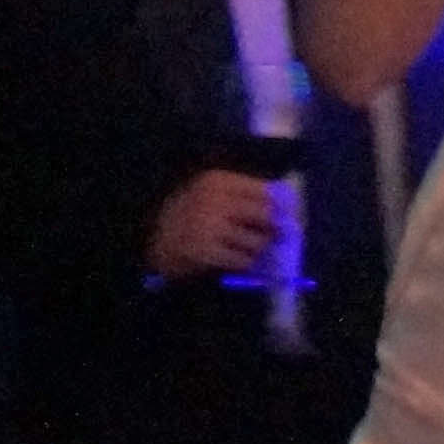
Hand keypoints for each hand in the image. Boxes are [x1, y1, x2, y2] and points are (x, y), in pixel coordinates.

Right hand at [146, 169, 278, 280]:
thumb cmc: (189, 214)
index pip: (266, 190)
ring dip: (259, 248)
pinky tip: (236, 259)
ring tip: (249, 248)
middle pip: (266, 215)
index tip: (291, 214)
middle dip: (277, 227)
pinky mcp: (206, 253)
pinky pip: (242, 260)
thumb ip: (247, 196)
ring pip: (257, 241)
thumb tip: (289, 208)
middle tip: (280, 235)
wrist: (152, 239)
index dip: (285, 204)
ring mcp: (210, 227)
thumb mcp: (213, 193)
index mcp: (218, 181)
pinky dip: (245, 262)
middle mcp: (215, 200)